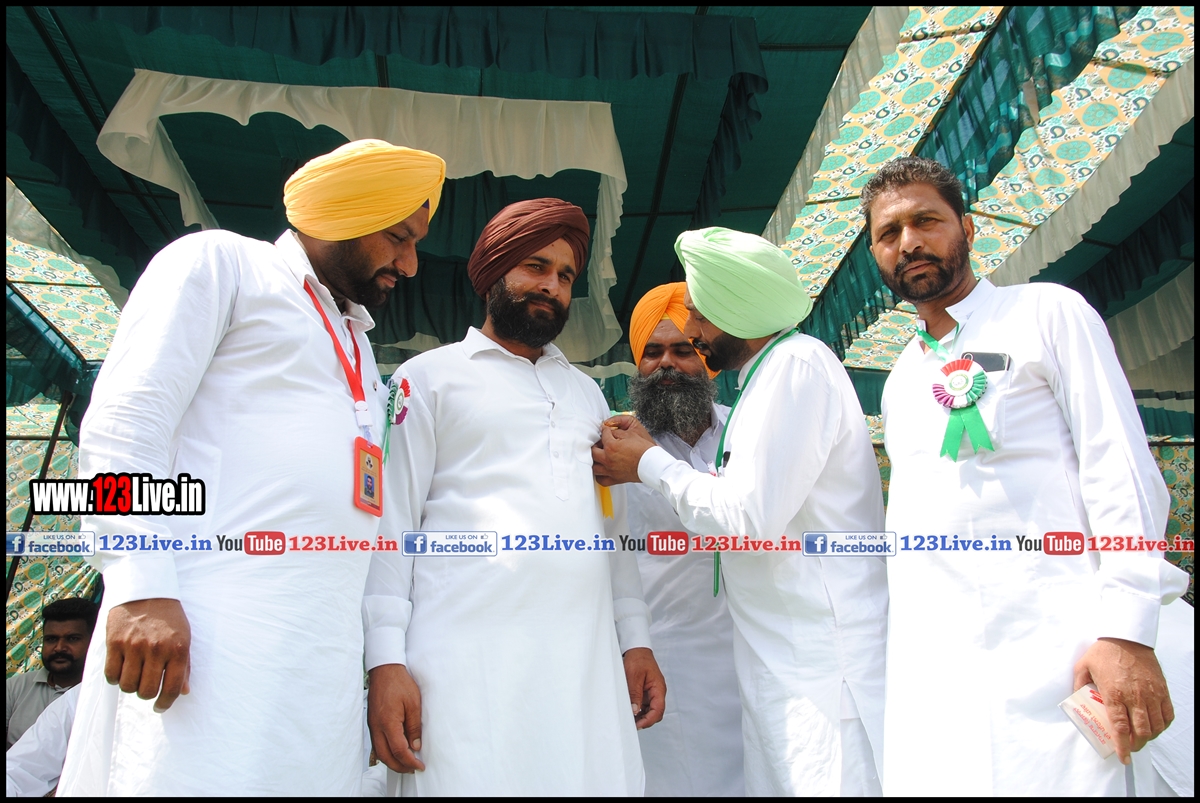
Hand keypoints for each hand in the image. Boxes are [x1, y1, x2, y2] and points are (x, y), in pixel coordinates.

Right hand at [104, 598, 190, 712]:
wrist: (146, 591)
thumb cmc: (168, 618)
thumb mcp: (184, 638)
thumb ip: (184, 666)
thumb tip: (184, 691)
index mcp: (177, 649)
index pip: (171, 688)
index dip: (165, 703)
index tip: (160, 707)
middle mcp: (156, 649)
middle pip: (146, 691)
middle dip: (146, 695)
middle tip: (146, 687)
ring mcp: (133, 646)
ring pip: (127, 686)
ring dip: (130, 686)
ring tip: (134, 675)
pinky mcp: (114, 643)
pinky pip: (111, 675)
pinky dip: (115, 678)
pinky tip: (121, 669)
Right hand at [368, 663, 425, 772]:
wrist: (385, 670)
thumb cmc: (399, 683)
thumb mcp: (413, 704)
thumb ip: (414, 727)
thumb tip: (415, 746)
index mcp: (388, 723)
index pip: (398, 750)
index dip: (410, 761)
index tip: (419, 765)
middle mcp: (377, 727)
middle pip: (385, 756)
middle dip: (399, 766)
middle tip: (412, 769)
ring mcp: (372, 725)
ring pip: (379, 752)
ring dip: (392, 760)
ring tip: (406, 763)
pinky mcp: (372, 722)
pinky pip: (377, 743)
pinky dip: (386, 751)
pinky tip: (396, 751)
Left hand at [592, 417, 656, 485]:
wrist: (653, 463)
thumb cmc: (645, 448)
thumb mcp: (633, 430)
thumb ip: (618, 428)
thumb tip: (609, 429)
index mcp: (611, 447)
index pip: (603, 435)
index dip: (606, 430)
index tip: (608, 430)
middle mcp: (608, 460)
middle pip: (593, 451)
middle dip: (596, 444)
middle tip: (602, 442)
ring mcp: (610, 471)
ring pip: (593, 467)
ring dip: (594, 460)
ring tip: (599, 455)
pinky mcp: (615, 479)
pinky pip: (601, 480)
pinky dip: (599, 475)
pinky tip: (602, 469)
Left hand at [623, 647, 665, 728]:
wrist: (636, 649)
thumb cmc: (638, 659)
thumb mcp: (634, 676)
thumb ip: (635, 694)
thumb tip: (635, 710)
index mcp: (659, 688)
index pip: (658, 709)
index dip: (649, 720)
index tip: (638, 724)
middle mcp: (657, 691)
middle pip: (656, 712)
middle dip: (646, 720)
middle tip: (632, 724)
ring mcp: (652, 692)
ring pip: (650, 710)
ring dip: (642, 716)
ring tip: (630, 719)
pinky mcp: (646, 691)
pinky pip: (645, 704)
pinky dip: (639, 710)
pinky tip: (631, 711)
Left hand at [1073, 637, 1173, 764]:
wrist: (1127, 637)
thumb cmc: (1104, 651)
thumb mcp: (1083, 666)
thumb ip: (1078, 685)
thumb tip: (1074, 700)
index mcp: (1114, 694)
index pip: (1120, 728)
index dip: (1122, 746)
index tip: (1122, 757)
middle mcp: (1135, 697)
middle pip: (1140, 732)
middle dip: (1135, 746)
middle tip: (1129, 748)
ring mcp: (1151, 694)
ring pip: (1156, 727)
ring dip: (1149, 737)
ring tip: (1140, 738)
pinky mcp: (1162, 690)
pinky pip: (1168, 715)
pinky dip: (1163, 726)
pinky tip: (1155, 727)